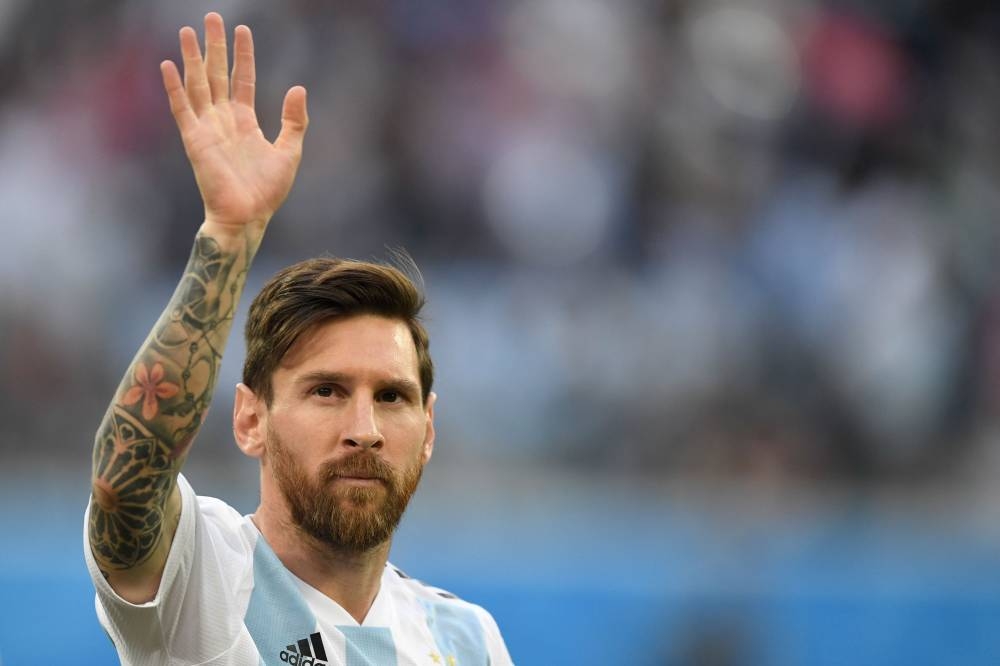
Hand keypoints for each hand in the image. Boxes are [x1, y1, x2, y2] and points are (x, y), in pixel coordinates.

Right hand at [160, 13, 307, 230]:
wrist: (248, 217)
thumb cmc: (267, 191)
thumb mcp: (289, 151)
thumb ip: (294, 121)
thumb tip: (298, 87)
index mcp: (244, 121)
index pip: (241, 79)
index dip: (242, 55)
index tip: (241, 29)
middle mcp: (223, 120)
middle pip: (216, 74)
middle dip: (214, 46)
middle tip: (211, 16)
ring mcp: (207, 128)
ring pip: (197, 84)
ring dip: (191, 58)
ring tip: (187, 30)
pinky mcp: (195, 140)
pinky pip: (182, 109)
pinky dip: (174, 88)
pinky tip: (169, 65)